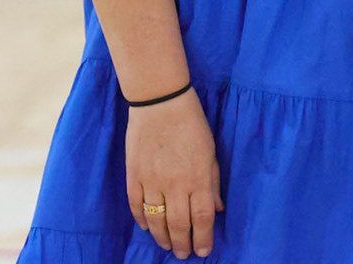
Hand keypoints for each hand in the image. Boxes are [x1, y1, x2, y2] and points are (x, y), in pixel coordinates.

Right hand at [125, 88, 222, 257]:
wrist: (161, 103)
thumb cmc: (192, 124)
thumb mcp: (211, 151)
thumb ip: (213, 182)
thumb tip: (218, 209)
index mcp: (198, 178)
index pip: (202, 218)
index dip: (203, 238)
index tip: (203, 252)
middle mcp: (175, 185)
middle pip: (179, 224)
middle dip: (182, 243)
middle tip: (183, 254)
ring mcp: (152, 182)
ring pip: (156, 220)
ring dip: (162, 237)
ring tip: (167, 246)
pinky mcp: (134, 176)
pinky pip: (136, 206)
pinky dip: (141, 220)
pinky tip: (147, 228)